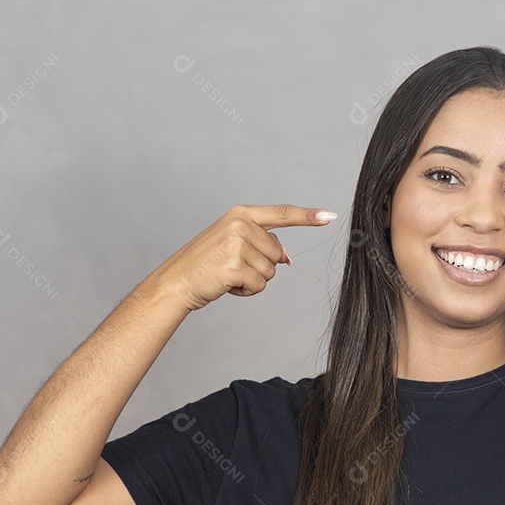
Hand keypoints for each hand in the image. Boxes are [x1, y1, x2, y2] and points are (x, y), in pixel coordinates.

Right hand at [148, 204, 336, 311]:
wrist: (175, 282)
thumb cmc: (205, 264)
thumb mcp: (232, 243)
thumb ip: (261, 243)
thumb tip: (287, 256)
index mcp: (240, 214)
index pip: (282, 214)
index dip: (308, 216)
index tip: (329, 216)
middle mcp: (240, 225)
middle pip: (278, 253)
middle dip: (261, 265)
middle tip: (232, 265)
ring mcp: (237, 245)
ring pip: (271, 271)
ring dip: (253, 279)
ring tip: (227, 274)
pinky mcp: (235, 266)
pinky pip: (260, 285)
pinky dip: (246, 291)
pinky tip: (227, 285)